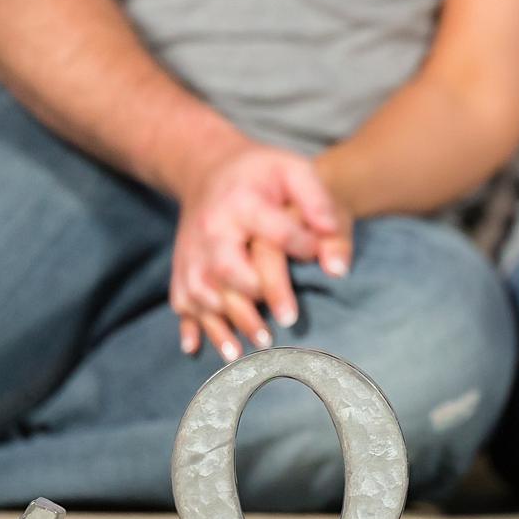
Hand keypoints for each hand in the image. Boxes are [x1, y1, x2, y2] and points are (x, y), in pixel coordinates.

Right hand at [170, 142, 349, 359]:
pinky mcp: (182, 270)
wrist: (208, 168)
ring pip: (204, 294)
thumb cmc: (261, 174)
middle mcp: (211, 232)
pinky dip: (191, 327)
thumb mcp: (293, 170)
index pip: (275, 233)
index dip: (302, 246)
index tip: (317, 256)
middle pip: (230, 271)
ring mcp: (192, 254)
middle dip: (258, 299)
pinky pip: (182, 303)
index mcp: (241, 204)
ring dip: (227, 324)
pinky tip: (198, 350)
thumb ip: (319, 204)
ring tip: (256, 346)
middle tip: (289, 320)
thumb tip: (336, 262)